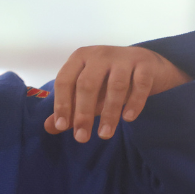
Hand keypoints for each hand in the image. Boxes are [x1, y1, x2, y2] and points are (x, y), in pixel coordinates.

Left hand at [44, 46, 189, 141]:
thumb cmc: (107, 80)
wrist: (145, 64)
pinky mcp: (145, 64)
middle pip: (87, 84)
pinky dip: (134, 102)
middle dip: (83, 114)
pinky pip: (140, 84)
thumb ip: (68, 108)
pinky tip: (128, 118)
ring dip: (109, 113)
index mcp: (79, 58)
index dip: (62, 104)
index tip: (62, 127)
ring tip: (105, 135)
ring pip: (115, 86)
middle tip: (81, 138)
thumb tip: (49, 127)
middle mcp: (99, 55)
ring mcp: (123, 57)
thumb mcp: (86, 93)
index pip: (65, 81)